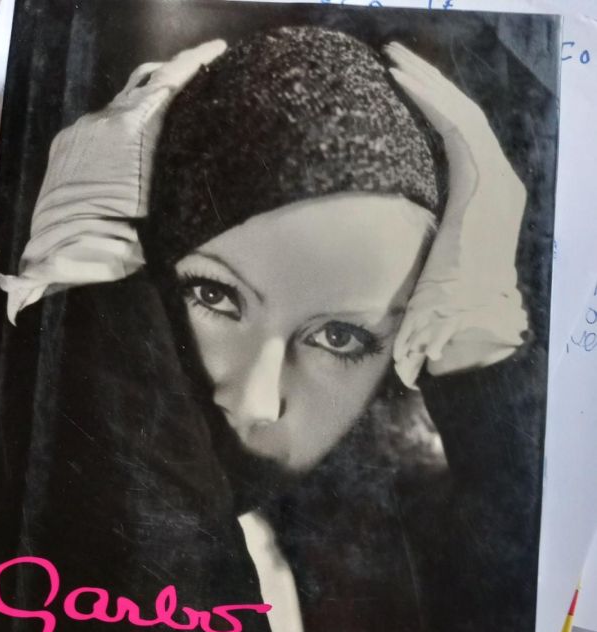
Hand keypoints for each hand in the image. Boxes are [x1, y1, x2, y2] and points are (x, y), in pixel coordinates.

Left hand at [0, 40, 226, 323]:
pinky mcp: (63, 147)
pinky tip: (127, 154)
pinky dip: (118, 132)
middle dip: (169, 82)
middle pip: (142, 85)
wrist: (61, 254)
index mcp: (131, 127)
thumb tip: (193, 147)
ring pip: (119, 108)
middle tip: (194, 85)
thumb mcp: (163, 204)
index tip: (217, 50)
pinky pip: (97, 128)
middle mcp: (103, 118)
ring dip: (142, 113)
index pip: (167, 81)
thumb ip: (175, 165)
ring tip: (163, 127)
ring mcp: (80, 131)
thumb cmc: (119, 237)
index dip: (193, 62)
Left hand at [386, 43, 528, 387]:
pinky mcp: (485, 182)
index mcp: (486, 195)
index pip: (459, 135)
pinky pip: (457, 127)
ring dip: (427, 83)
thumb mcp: (429, 255)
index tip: (400, 82)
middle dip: (429, 82)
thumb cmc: (445, 305)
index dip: (432, 104)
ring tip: (395, 58)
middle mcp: (499, 181)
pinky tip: (405, 80)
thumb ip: (420, 228)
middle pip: (463, 115)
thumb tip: (379, 224)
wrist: (469, 330)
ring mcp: (498, 179)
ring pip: (461, 113)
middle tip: (394, 54)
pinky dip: (431, 100)